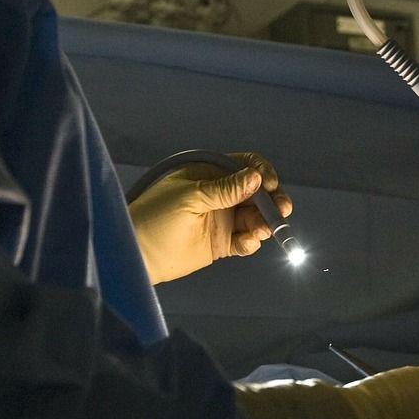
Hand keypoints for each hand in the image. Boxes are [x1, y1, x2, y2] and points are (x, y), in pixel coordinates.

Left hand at [128, 151, 292, 283]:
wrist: (136, 253)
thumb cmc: (154, 217)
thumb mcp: (190, 197)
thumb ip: (224, 189)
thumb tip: (256, 177)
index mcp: (209, 173)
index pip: (244, 165)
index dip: (261, 173)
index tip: (269, 185)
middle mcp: (219, 194)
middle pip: (256, 193)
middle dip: (272, 201)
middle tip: (281, 211)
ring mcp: (221, 218)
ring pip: (255, 217)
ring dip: (263, 222)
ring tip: (260, 231)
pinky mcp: (221, 242)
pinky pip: (245, 240)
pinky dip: (252, 241)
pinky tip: (247, 242)